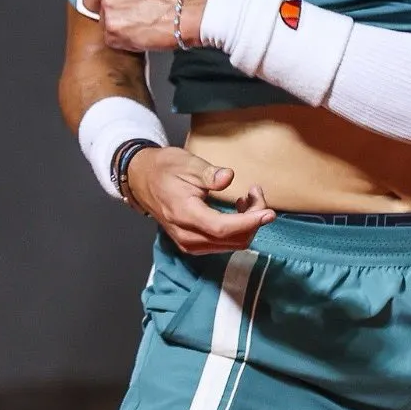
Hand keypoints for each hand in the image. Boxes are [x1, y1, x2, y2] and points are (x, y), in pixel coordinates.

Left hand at [66, 0, 209, 52]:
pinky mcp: (114, 30)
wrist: (197, 9)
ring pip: (103, 20)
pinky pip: (112, 38)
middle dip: (105, 7)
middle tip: (130, 10)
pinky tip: (144, 32)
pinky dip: (125, 40)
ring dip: (119, 23)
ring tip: (144, 21)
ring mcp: (109, 7)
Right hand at [124, 146, 273, 254]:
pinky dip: (236, 230)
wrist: (142, 179)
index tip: (269, 212)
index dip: (249, 222)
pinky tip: (237, 210)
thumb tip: (228, 177)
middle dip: (252, 220)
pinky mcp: (192, 244)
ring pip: (230, 245)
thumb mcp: (187, 164)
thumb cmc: (165, 168)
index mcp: (184, 214)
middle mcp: (187, 235)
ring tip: (248, 198)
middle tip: (256, 193)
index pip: (222, 228)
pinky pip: (222, 244)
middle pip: (231, 240)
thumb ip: (209, 174)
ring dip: (246, 225)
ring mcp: (189, 243)